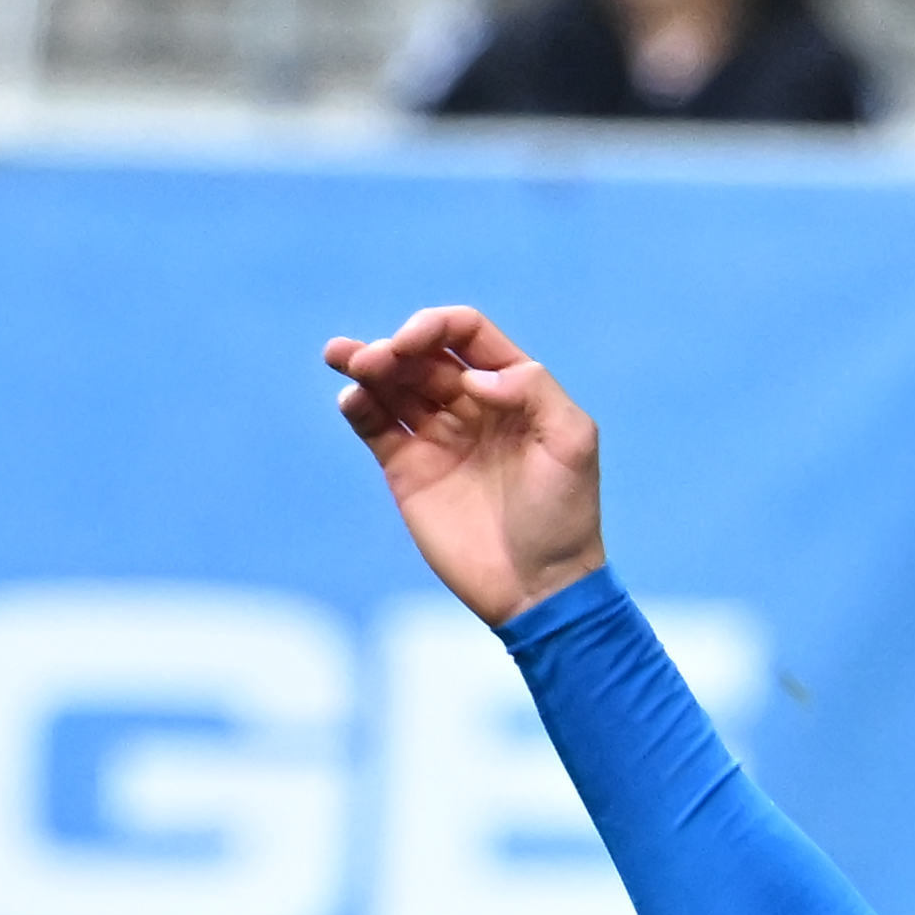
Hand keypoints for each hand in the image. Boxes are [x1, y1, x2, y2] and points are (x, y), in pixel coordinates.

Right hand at [323, 302, 605, 625]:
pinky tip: (352, 399)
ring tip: (341, 357)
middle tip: (370, 359)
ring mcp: (437, 437)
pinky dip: (359, 406)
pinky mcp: (407, 470)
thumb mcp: (573, 441)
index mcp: (513, 388)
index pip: (467, 335)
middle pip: (422, 355)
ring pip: (393, 385)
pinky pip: (376, 426)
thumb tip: (474, 376)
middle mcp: (471, 404)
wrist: (538, 587)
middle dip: (393, 346)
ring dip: (365, 364)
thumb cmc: (565, 514)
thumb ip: (533, 389)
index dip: (437, 326)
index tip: (412, 344)